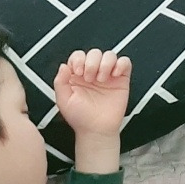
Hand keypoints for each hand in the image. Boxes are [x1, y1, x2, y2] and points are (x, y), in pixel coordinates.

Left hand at [54, 50, 130, 171]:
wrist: (96, 130)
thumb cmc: (80, 118)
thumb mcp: (63, 100)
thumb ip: (60, 82)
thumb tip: (63, 66)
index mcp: (77, 76)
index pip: (78, 56)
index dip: (79, 59)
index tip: (78, 71)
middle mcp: (92, 73)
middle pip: (94, 53)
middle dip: (91, 63)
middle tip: (89, 79)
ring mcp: (107, 75)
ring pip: (110, 55)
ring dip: (105, 64)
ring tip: (101, 79)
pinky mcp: (121, 79)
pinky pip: (125, 62)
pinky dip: (121, 64)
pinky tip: (114, 75)